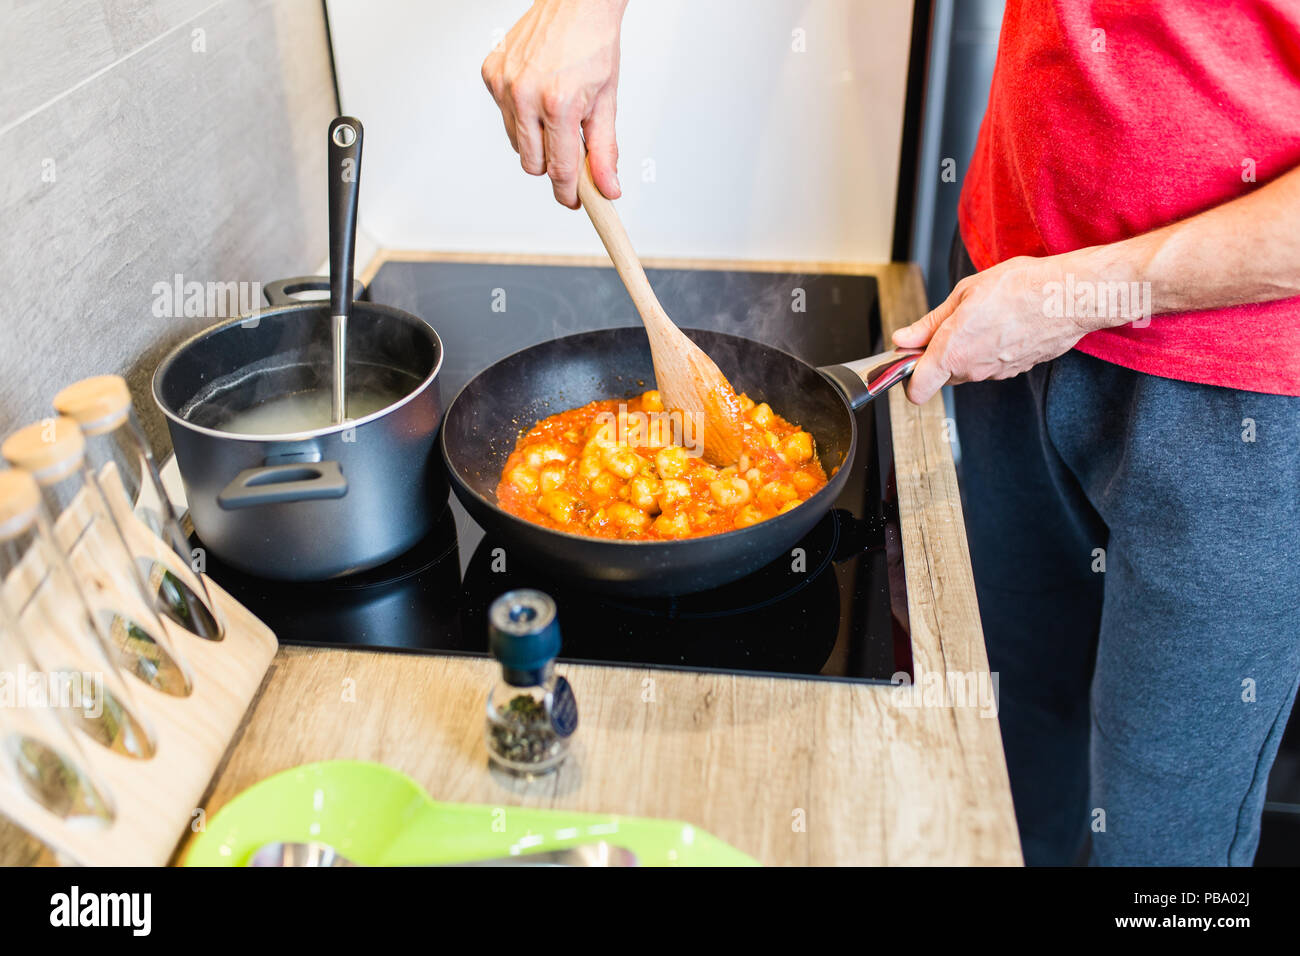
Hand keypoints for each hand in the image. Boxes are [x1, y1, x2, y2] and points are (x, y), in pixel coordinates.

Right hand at [481, 0, 627, 207]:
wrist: (575, 2)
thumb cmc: (593, 44)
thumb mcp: (606, 101)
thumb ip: (604, 151)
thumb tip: (606, 187)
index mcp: (558, 103)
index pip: (559, 170)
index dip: (569, 192)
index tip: (575, 200)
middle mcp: (525, 94)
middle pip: (533, 164)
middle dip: (553, 164)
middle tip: (572, 150)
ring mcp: (504, 84)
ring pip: (517, 143)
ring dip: (537, 140)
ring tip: (557, 112)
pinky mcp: (491, 75)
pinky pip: (505, 116)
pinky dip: (522, 115)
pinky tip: (538, 94)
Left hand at [891, 252, 1120, 404]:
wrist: (1068, 296)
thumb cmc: (1020, 288)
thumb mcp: (963, 294)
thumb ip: (929, 323)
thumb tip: (903, 338)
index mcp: (952, 353)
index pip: (917, 390)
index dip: (907, 377)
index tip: (909, 358)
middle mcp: (972, 370)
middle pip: (941, 375)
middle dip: (938, 355)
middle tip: (949, 324)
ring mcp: (996, 373)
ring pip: (967, 369)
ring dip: (966, 350)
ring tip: (982, 317)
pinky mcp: (1015, 370)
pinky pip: (990, 364)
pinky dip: (989, 349)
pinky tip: (1002, 324)